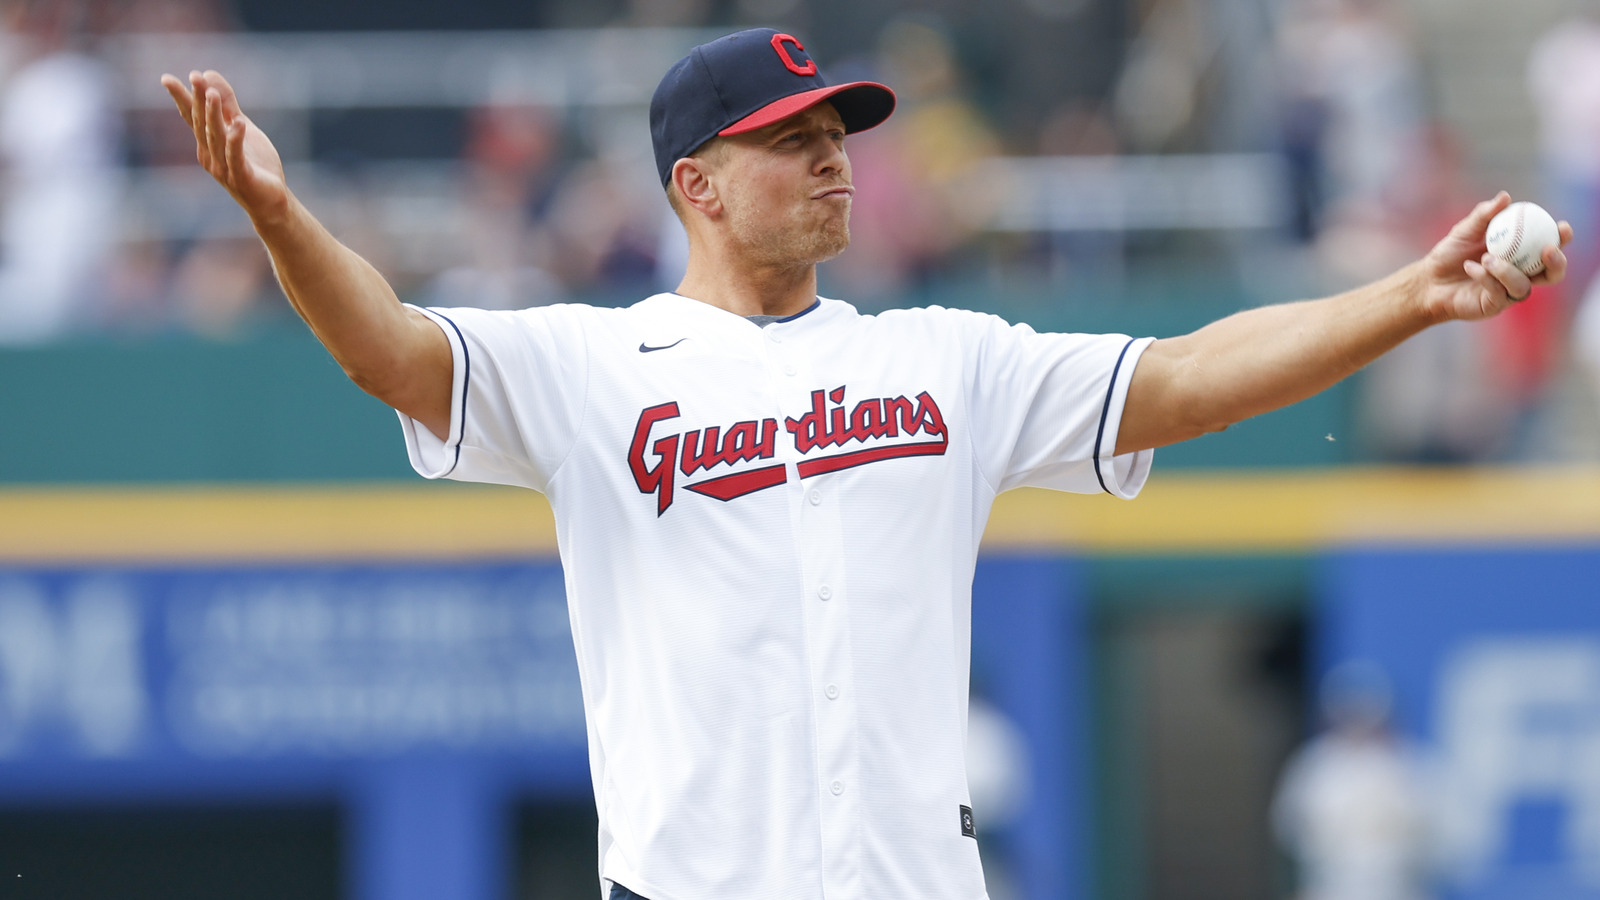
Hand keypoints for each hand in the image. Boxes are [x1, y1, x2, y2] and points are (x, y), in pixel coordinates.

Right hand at [160, 69, 289, 224]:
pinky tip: (239, 123)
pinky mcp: (241, 178)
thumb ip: (227, 104)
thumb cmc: (255, 164)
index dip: (181, 98)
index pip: (191, 117)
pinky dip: (236, 140)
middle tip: (194, 77)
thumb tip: (209, 74)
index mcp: (207, 143)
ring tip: (212, 94)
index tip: (167, 79)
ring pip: (216, 138)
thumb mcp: (242, 128)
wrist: (270, 202)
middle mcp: (210, 154)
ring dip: (213, 115)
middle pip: (201, 124)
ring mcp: (223, 168)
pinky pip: (236, 157)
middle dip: (197, 100)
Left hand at [1421, 191, 1573, 321]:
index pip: (1549, 248)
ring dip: (1508, 270)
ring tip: (1487, 257)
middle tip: (1547, 249)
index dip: (1561, 239)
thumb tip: (1505, 197)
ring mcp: (1507, 293)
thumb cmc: (1450, 254)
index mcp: (1521, 255)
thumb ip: (1485, 214)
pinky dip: (1486, 277)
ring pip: (1523, 286)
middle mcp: (1520, 275)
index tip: (1561, 227)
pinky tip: (1471, 266)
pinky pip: (1498, 293)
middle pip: (1552, 275)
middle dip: (1557, 263)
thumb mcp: (1466, 230)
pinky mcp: (1493, 306)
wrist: (1428, 280)